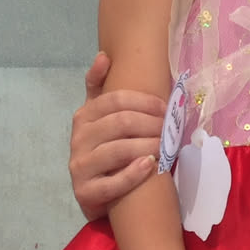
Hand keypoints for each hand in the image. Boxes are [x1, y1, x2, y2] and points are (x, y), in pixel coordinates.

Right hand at [69, 51, 165, 219]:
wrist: (95, 194)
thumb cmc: (105, 150)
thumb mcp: (100, 118)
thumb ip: (99, 88)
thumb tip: (104, 55)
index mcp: (84, 116)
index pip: (114, 99)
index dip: (144, 101)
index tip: (165, 107)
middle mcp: (78, 139)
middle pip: (120, 123)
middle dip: (151, 124)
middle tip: (171, 128)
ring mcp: (80, 166)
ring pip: (118, 151)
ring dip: (148, 146)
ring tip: (166, 147)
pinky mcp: (85, 192)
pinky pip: (112, 183)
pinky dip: (134, 174)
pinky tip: (149, 166)